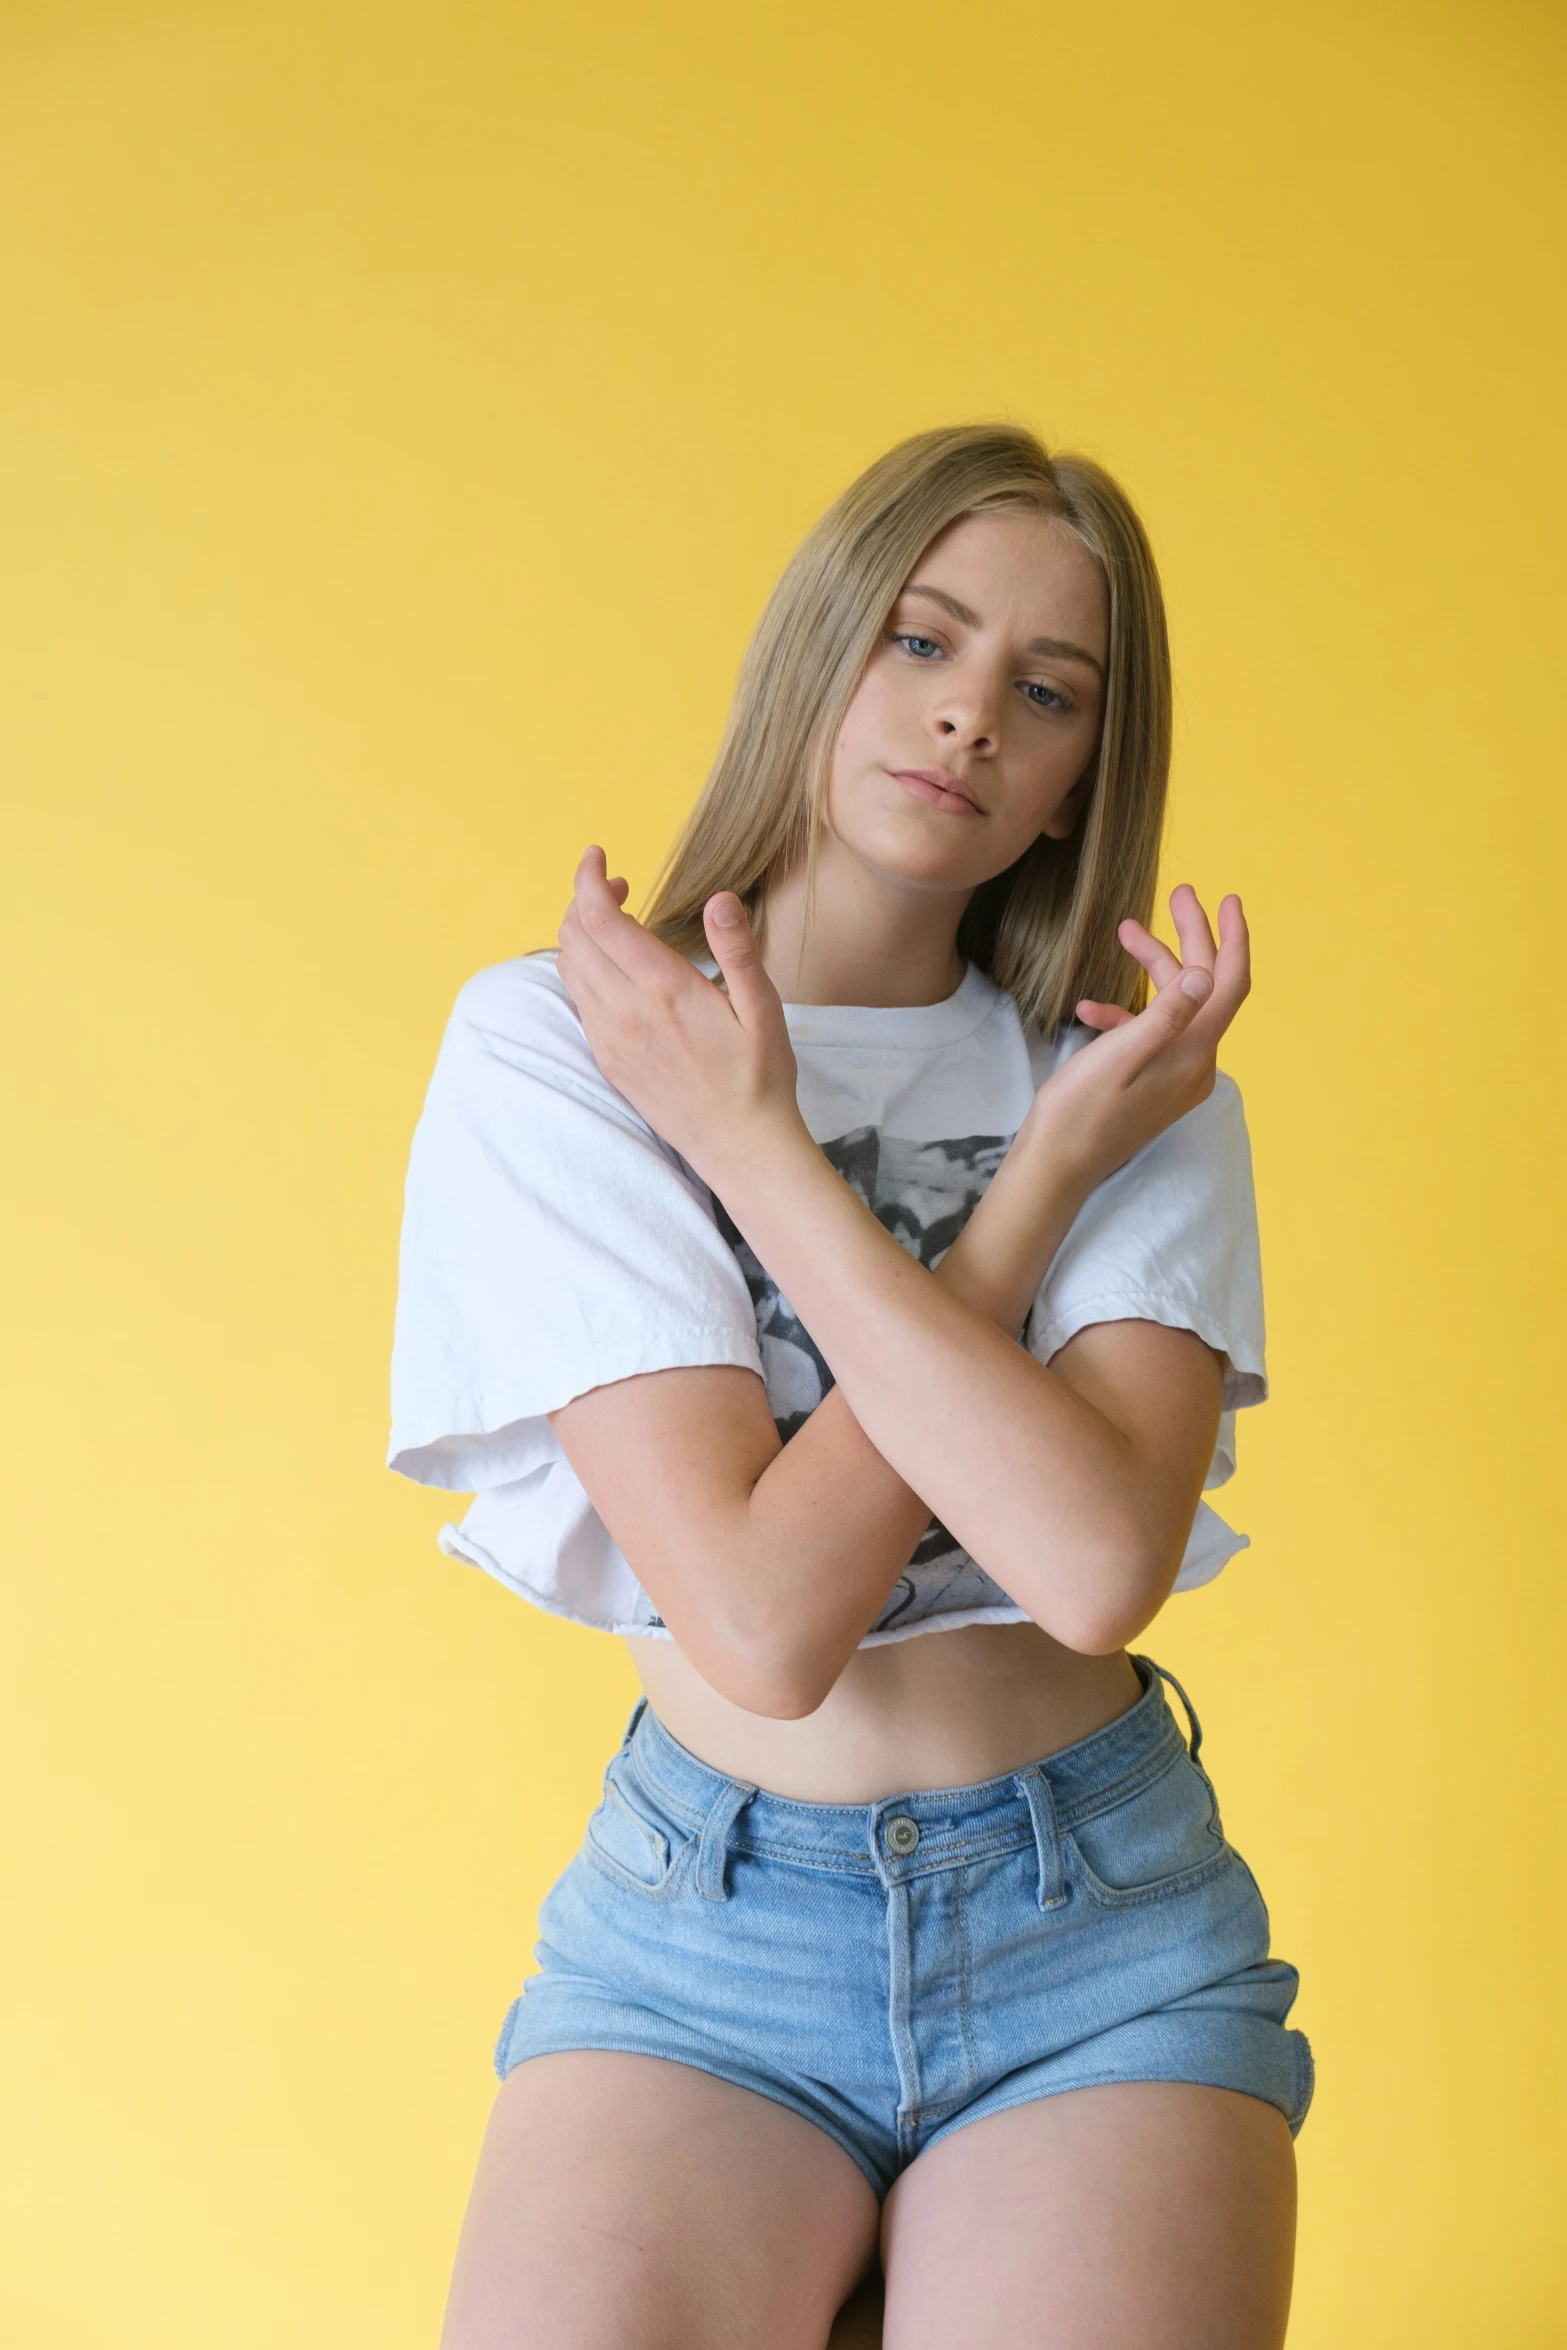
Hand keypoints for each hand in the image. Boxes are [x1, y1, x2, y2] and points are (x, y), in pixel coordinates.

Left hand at [554, 848, 803, 1177]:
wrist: (740, 1147)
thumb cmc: (760, 1076)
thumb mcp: (762, 1008)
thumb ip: (736, 950)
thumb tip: (720, 899)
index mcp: (664, 991)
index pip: (599, 919)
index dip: (589, 879)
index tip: (599, 856)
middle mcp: (625, 1013)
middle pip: (573, 937)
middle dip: (586, 900)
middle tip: (622, 888)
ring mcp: (610, 1039)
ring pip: (569, 969)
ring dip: (582, 935)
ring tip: (619, 924)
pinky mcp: (608, 1060)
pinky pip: (578, 1002)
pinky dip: (585, 971)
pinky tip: (617, 971)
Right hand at [1024, 885, 1250, 1185]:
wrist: (1057, 1168)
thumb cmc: (1078, 1114)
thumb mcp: (1117, 1058)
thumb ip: (1162, 1017)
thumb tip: (1201, 975)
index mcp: (1191, 1055)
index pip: (1228, 986)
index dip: (1232, 939)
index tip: (1228, 899)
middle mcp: (1195, 1064)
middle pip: (1205, 988)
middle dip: (1192, 939)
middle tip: (1178, 894)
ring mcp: (1177, 1076)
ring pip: (1177, 1006)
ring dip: (1154, 968)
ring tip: (1124, 932)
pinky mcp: (1156, 1083)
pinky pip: (1153, 1033)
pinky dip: (1128, 1012)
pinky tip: (1089, 1008)